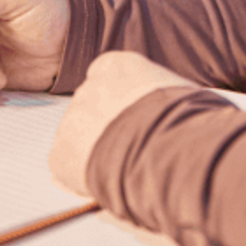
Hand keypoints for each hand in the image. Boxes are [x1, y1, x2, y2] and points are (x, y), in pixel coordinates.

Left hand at [49, 51, 195, 196]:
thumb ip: (160, 92)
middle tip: (128, 146)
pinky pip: (67, 167)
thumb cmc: (185, 118)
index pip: (107, 74)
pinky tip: (106, 180)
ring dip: (94, 150)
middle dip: (105, 125)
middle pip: (91, 105)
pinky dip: (82, 177)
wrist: (166, 147)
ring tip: (122, 167)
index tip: (130, 115)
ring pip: (78, 137)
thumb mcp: (178, 91)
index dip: (118, 98)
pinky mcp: (61, 154)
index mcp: (118, 65)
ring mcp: (72, 119)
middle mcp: (90, 86)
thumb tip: (171, 103)